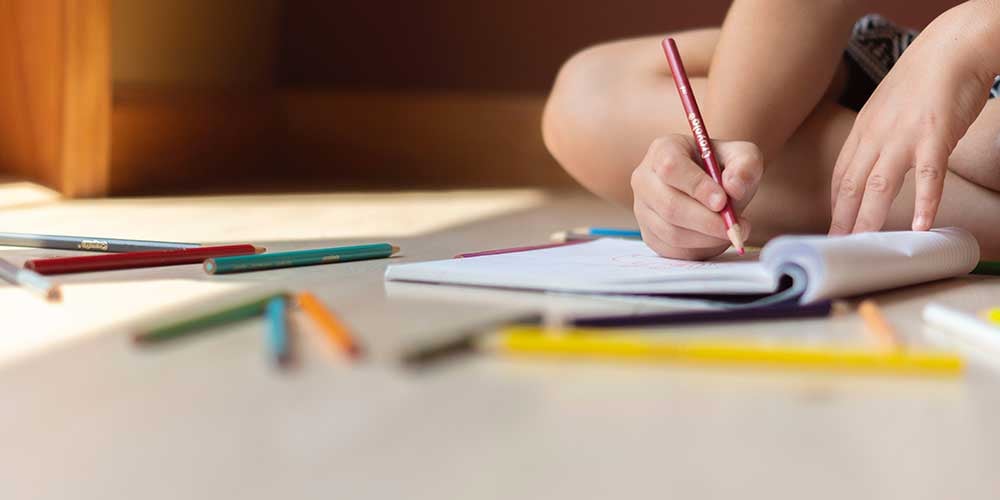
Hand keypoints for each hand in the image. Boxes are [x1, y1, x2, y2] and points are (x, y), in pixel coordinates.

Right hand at [632, 134, 761, 259]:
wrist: (712, 190)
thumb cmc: (724, 169)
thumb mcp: (742, 156)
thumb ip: (745, 166)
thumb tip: (733, 188)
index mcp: (663, 149)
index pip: (671, 167)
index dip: (696, 186)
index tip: (722, 201)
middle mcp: (645, 178)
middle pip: (669, 205)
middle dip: (706, 220)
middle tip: (734, 226)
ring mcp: (642, 209)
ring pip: (671, 231)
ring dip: (706, 237)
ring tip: (731, 230)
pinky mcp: (649, 234)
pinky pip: (672, 249)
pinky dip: (698, 248)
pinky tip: (714, 237)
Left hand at [830, 3, 995, 233]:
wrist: (952, 49)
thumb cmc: (923, 80)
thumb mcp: (885, 109)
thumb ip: (876, 137)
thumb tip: (873, 165)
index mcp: (863, 130)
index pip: (841, 176)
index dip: (835, 206)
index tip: (832, 228)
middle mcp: (876, 136)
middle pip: (853, 186)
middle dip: (843, 220)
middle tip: (838, 247)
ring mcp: (904, 138)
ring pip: (880, 187)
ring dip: (871, 219)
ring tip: (865, 244)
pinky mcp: (934, 137)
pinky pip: (928, 177)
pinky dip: (925, 203)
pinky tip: (922, 225)